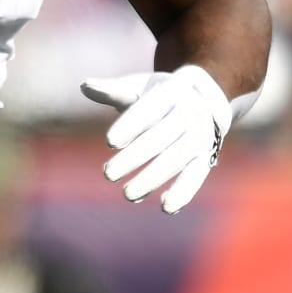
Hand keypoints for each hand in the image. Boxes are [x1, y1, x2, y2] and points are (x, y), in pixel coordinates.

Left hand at [80, 65, 231, 214]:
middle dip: (133, 157)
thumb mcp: (137, 87)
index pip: (148, 110)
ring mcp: (201, 136)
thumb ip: (112, 91)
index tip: (108, 141)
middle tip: (107, 174)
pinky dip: (183, 192)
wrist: (202, 100)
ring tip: (127, 194)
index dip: (129, 125)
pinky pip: (197, 176)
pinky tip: (165, 207)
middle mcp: (190, 113)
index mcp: (171, 91)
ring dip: (152, 179)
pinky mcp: (207, 157)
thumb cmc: (157, 95)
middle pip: (160, 138)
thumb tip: (84, 86)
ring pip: (176, 159)